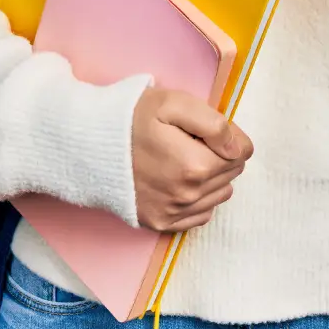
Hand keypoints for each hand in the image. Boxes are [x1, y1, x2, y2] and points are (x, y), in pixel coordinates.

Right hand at [130, 87, 252, 232]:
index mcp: (195, 166)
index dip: (229, 136)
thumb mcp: (173, 104)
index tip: (206, 128)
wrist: (87, 146)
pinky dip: (198, 198)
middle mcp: (188, 196)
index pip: (242, 152)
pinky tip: (178, 179)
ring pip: (220, 194)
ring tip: (182, 158)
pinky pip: (201, 214)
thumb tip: (238, 147)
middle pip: (232, 173)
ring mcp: (174, 213)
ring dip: (211, 176)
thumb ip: (214, 124)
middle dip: (220, 154)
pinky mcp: (161, 224)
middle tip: (190, 140)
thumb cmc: (130, 119)